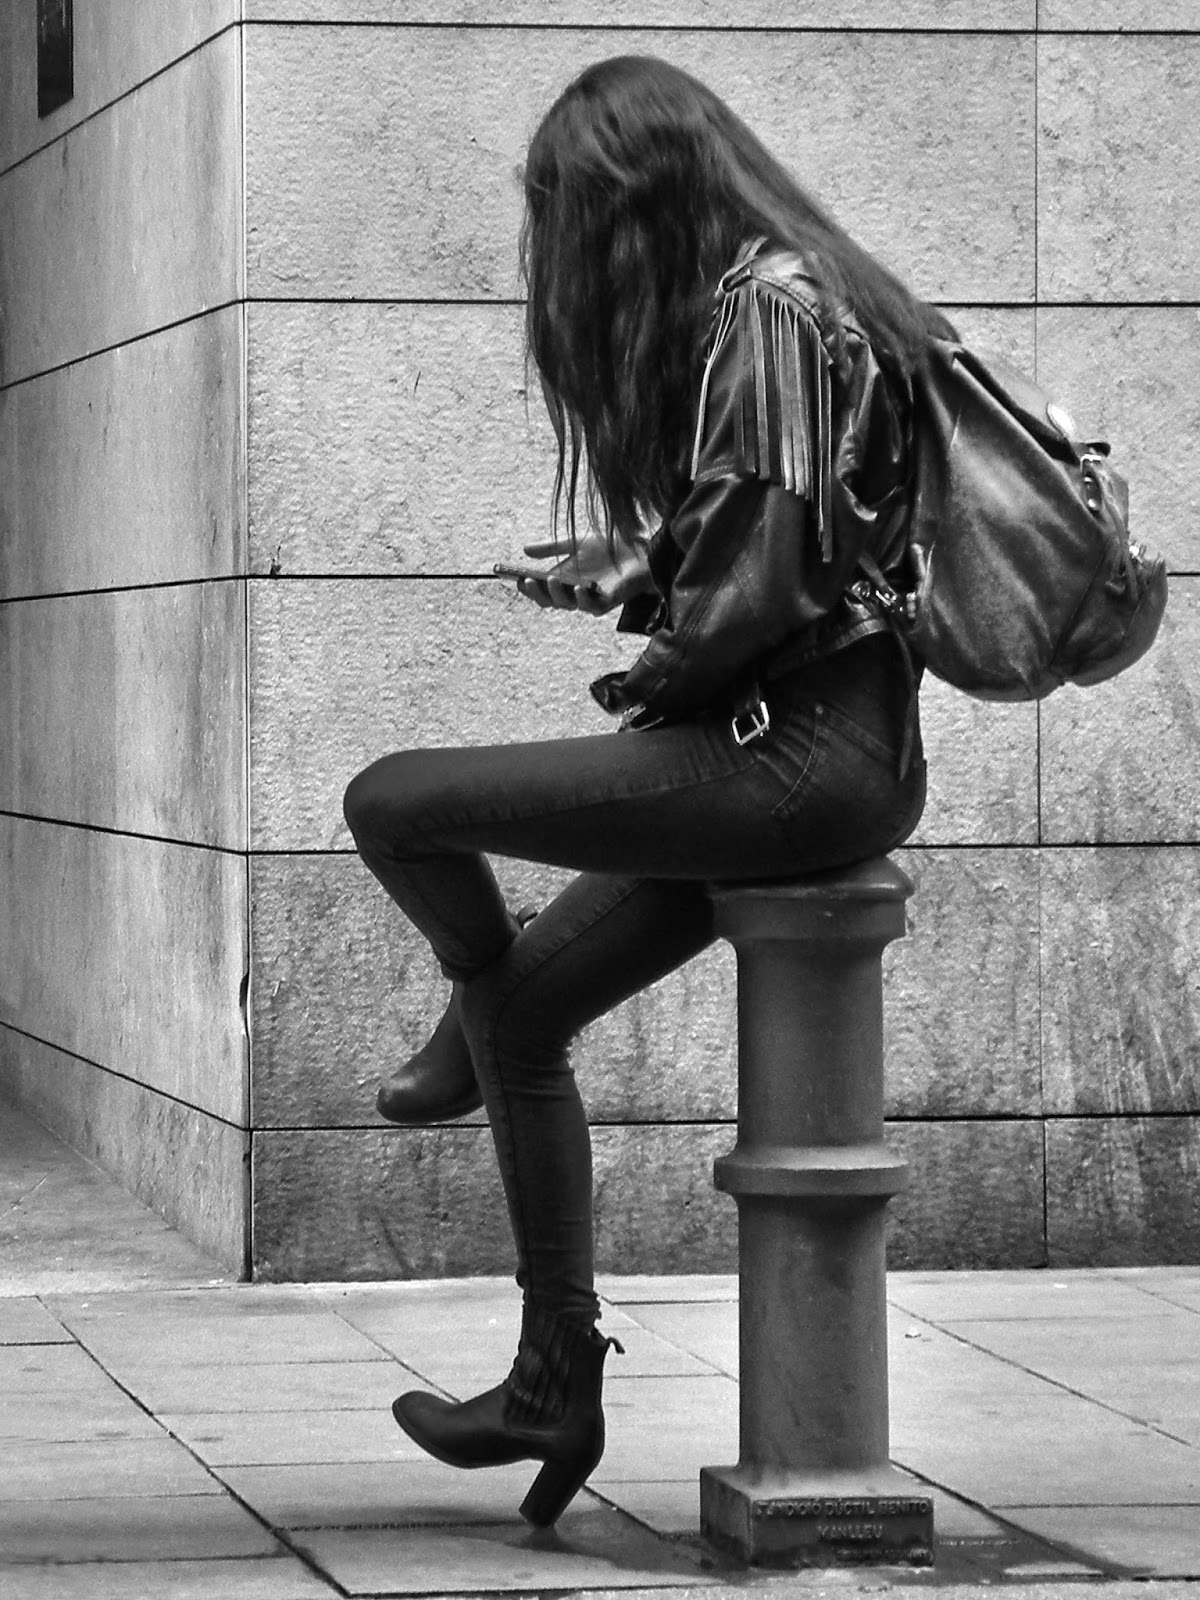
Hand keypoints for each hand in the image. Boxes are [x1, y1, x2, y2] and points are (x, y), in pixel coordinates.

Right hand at [494, 533, 654, 614]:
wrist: (639, 548)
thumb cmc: (609, 546)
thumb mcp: (574, 542)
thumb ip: (551, 548)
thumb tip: (524, 550)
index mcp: (564, 580)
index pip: (540, 590)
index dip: (527, 587)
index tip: (516, 578)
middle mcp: (574, 593)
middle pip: (549, 601)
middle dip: (536, 592)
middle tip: (526, 581)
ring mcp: (590, 599)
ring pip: (566, 605)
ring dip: (555, 594)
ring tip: (548, 579)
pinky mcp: (606, 602)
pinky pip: (590, 606)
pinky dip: (582, 597)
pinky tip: (577, 587)